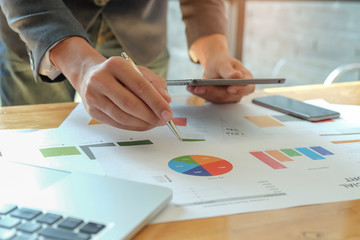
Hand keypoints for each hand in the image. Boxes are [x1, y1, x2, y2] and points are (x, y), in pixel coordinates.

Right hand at [50, 37, 172, 130]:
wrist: (88, 74)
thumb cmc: (118, 73)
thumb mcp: (137, 70)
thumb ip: (155, 83)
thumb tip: (166, 100)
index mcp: (115, 65)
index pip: (140, 86)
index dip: (156, 102)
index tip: (168, 113)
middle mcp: (101, 80)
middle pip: (130, 104)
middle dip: (151, 116)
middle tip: (164, 120)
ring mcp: (94, 97)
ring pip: (123, 117)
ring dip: (143, 124)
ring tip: (155, 123)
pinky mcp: (92, 111)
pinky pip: (117, 123)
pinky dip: (134, 126)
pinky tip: (143, 124)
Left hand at [187, 34, 254, 102]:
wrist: (213, 65)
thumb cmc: (221, 61)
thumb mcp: (223, 63)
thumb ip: (229, 71)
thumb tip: (237, 76)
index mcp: (246, 80)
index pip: (247, 88)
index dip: (240, 90)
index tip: (230, 89)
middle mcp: (239, 91)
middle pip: (228, 96)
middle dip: (213, 92)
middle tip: (200, 87)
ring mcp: (228, 97)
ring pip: (217, 99)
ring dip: (203, 93)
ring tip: (192, 87)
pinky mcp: (218, 99)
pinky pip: (209, 98)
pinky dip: (199, 93)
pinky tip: (191, 88)